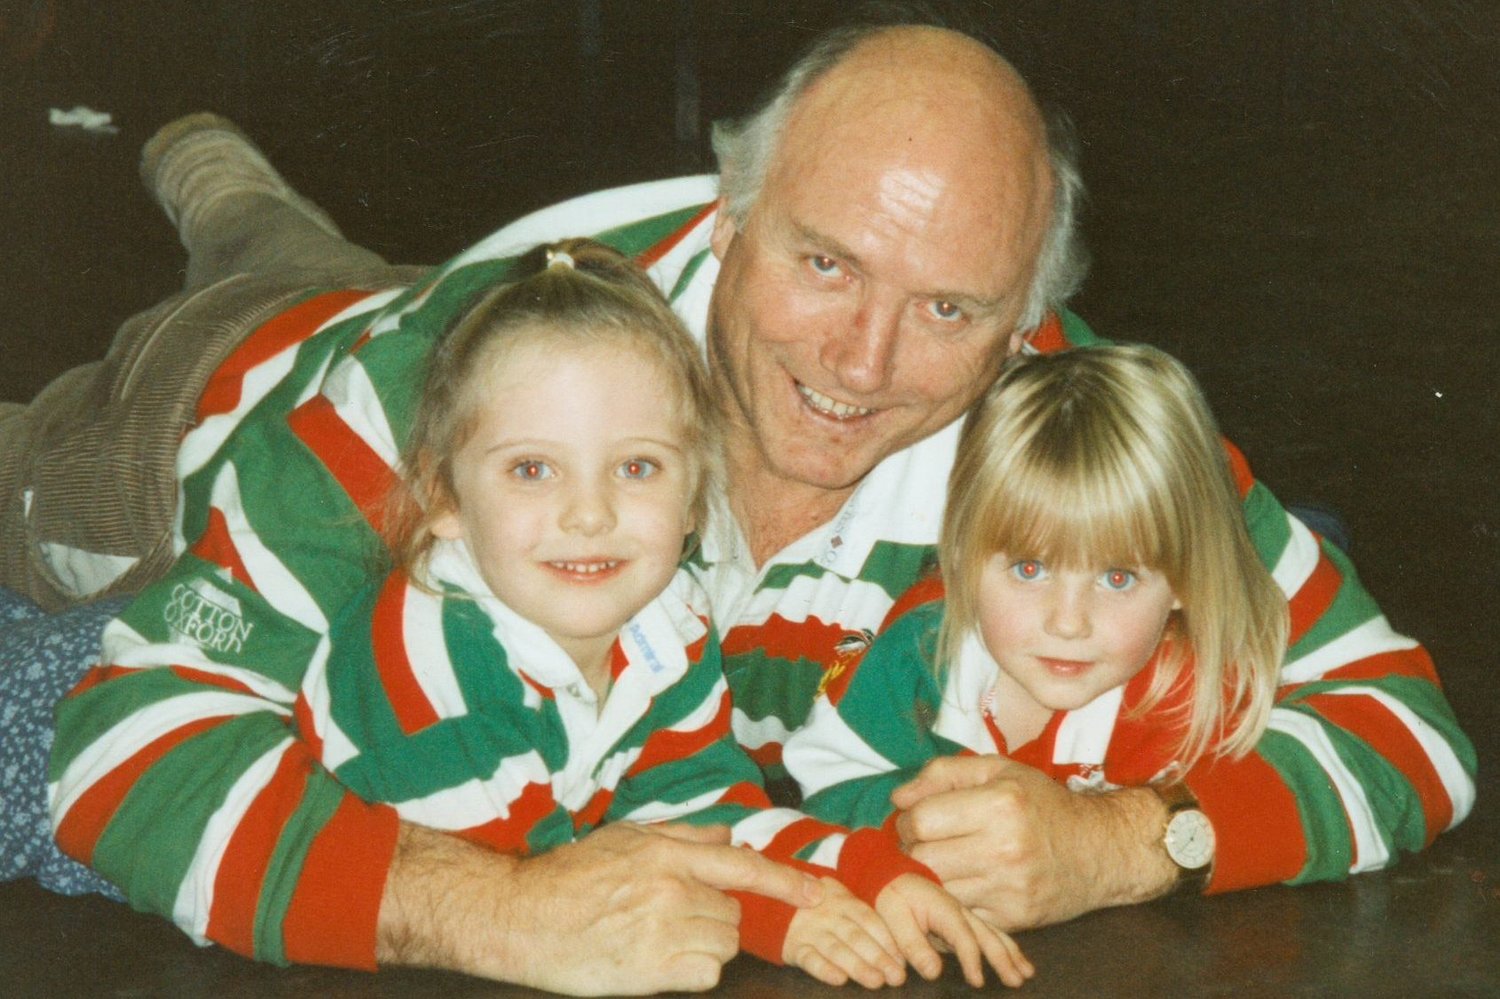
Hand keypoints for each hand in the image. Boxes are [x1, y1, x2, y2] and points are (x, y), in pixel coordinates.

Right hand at [378, 821, 821, 994]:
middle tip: (674, 914)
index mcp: (668, 854)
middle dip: (717, 916)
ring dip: (705, 944)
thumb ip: (683, 835)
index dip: (786, 882)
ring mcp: (663, 931)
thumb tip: (728, 834)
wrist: (521, 916)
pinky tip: (659, 959)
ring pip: (723, 944)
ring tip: (660, 935)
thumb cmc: (571, 874)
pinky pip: (705, 974)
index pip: (742, 866)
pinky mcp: (653, 970)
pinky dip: (692, 971)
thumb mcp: (627, 837)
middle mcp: (672, 890)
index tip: (819, 894)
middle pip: (734, 913)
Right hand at [782, 877, 906, 988]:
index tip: (903, 960)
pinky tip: (840, 980)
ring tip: (876, 982)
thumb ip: (861, 918)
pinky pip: (809, 959)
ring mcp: (808, 930)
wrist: (769, 901)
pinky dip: (824, 970)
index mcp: (842, 900)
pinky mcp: (792, 946)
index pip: (869, 919)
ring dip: (858, 966)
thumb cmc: (816, 906)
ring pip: (836, 949)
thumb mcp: (837, 901)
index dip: (887, 940)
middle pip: (856, 936)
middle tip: (897, 977)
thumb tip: (897, 950)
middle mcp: (827, 914)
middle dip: (879, 957)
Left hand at [874, 873, 1033, 987]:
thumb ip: (912, 944)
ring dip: (1011, 952)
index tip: (978, 982)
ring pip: (993, 932)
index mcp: (944, 908)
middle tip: (1017, 980)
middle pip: (987, 935)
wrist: (890, 872)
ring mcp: (964, 912)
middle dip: (1004, 958)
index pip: (963, 938)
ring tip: (1027, 973)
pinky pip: (989, 931)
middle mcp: (959, 909)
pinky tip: (1017, 958)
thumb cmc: (890, 894)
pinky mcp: (962, 917)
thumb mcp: (893, 916)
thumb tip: (933, 973)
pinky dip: (1005, 944)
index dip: (972, 960)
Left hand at [891, 755, 1175, 929]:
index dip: (908, 820)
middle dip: (911, 851)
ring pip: (936, 891)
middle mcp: (1005, 849)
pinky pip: (959, 915)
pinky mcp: (1013, 919)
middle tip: (922, 844)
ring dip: (929, 879)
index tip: (917, 821)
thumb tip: (897, 799)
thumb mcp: (998, 771)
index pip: (921, 820)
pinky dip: (952, 902)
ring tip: (940, 863)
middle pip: (922, 859)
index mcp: (999, 805)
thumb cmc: (1042, 804)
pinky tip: (960, 885)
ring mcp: (1009, 889)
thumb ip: (943, 774)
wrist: (1100, 850)